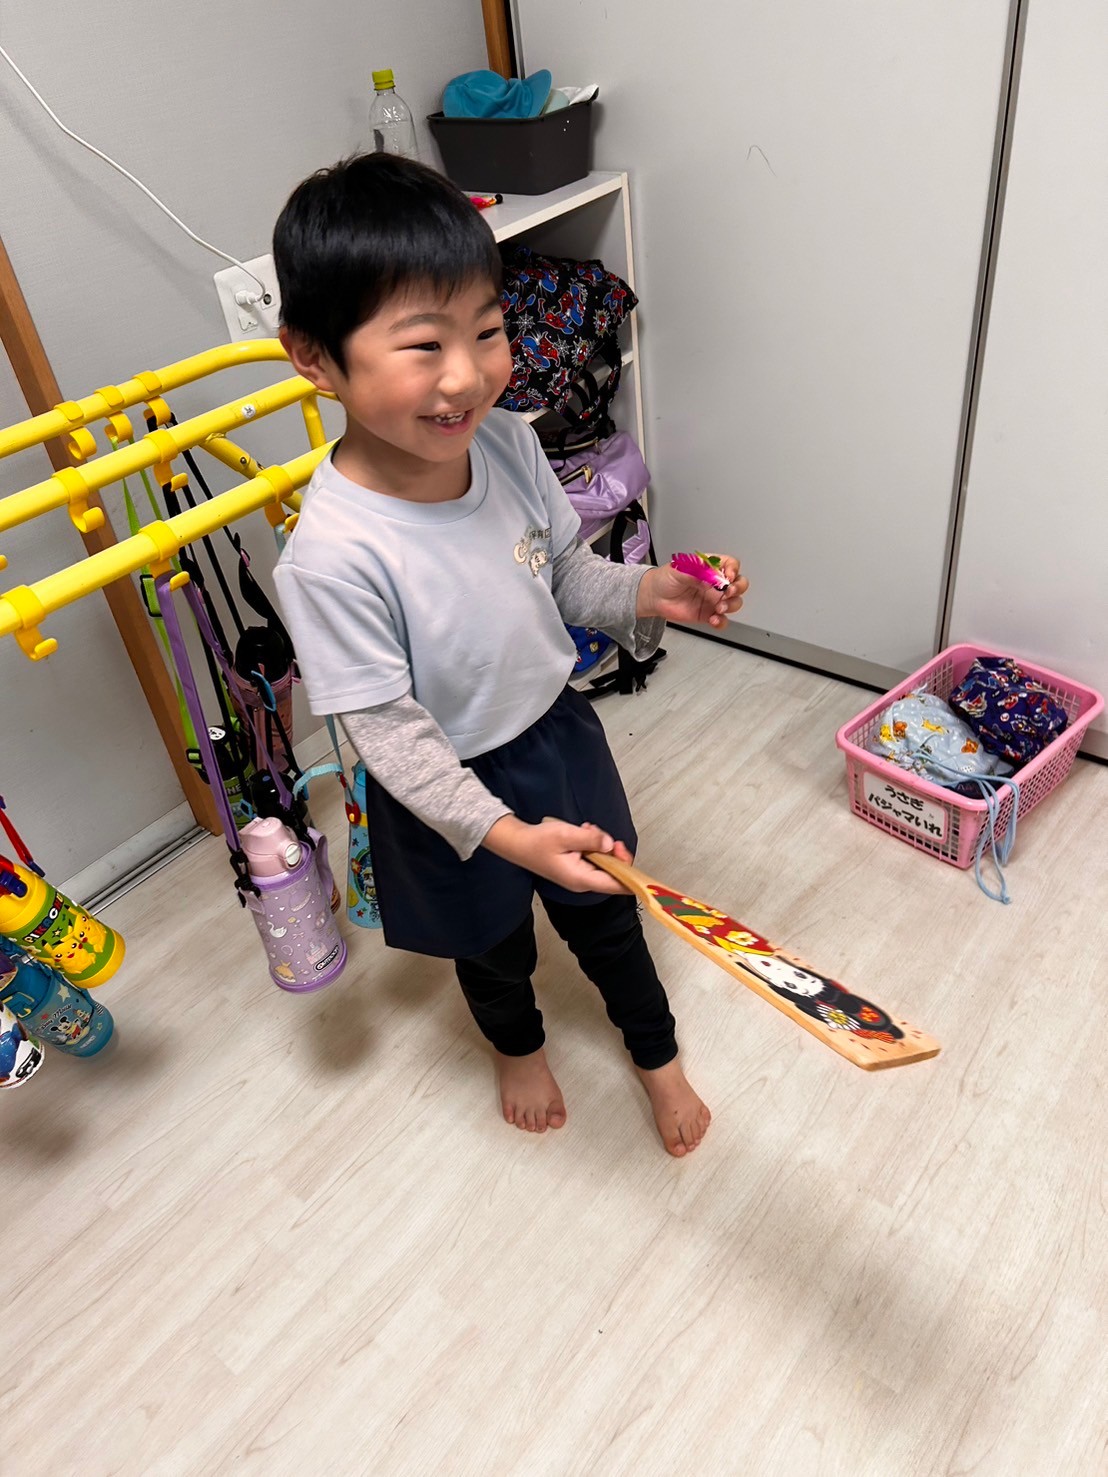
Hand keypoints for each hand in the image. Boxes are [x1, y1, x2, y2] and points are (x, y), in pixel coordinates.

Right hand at [483, 816, 633, 893]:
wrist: (517, 843)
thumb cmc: (537, 841)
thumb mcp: (565, 834)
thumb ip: (590, 839)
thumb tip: (611, 844)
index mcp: (581, 878)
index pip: (615, 885)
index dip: (631, 876)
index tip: (637, 863)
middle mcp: (582, 881)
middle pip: (612, 873)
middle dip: (613, 853)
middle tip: (603, 836)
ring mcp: (579, 876)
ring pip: (604, 864)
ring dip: (601, 846)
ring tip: (587, 831)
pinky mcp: (576, 869)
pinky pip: (594, 860)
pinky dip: (593, 847)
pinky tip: (583, 834)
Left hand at [637, 556, 747, 628]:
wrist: (654, 597)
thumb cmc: (665, 579)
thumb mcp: (680, 568)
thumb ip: (697, 572)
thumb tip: (713, 577)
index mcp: (710, 568)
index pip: (731, 564)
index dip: (733, 569)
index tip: (728, 576)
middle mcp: (715, 583)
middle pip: (739, 583)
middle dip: (738, 588)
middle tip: (728, 592)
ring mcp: (713, 599)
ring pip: (734, 602)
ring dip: (731, 605)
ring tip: (718, 608)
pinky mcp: (708, 614)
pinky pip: (722, 620)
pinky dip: (721, 621)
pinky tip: (713, 619)